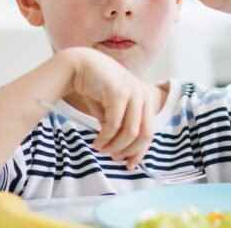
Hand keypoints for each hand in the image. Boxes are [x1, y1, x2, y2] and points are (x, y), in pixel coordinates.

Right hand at [65, 48, 159, 169]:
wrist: (80, 66)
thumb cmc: (96, 90)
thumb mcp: (112, 112)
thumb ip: (121, 128)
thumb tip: (125, 155)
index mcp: (146, 99)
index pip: (149, 131)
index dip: (140, 151)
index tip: (129, 165)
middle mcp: (144, 95)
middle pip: (144, 135)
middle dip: (127, 151)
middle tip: (112, 158)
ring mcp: (134, 92)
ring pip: (130, 132)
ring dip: (114, 146)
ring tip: (100, 149)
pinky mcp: (120, 93)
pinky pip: (114, 125)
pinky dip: (105, 138)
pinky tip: (96, 142)